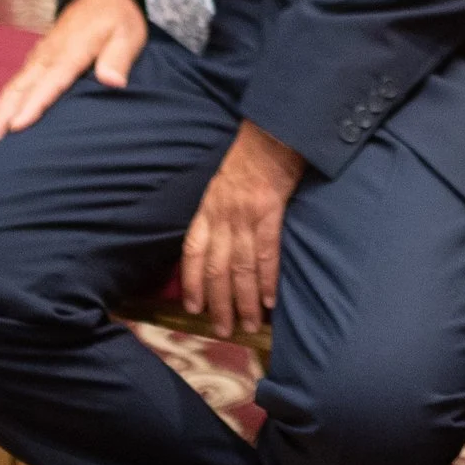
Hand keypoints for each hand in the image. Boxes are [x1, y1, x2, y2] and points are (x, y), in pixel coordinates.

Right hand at [0, 0, 147, 148]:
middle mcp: (48, 56)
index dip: (33, 105)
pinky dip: (2, 106)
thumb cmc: (117, 18)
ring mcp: (39, 57)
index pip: (50, 82)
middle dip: (0, 118)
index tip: (17, 127)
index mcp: (71, 51)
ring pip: (12, 89)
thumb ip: (118, 58)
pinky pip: (16, 85)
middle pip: (19, 89)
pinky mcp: (37, 60)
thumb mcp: (127, 34)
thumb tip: (113, 81)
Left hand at [180, 120, 306, 340]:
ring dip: (243, 301)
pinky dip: (267, 281)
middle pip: (216, 269)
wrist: (272, 133)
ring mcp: (245, 217)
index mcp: (207, 209)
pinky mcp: (270, 214)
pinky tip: (270, 302)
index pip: (192, 252)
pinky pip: (266, 255)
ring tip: (249, 325)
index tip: (193, 309)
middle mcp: (221, 217)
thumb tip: (221, 243)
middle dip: (218, 304)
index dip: (191, 284)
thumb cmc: (250, 157)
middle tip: (224, 330)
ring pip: (240, 269)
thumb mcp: (222, 184)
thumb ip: (218, 212)